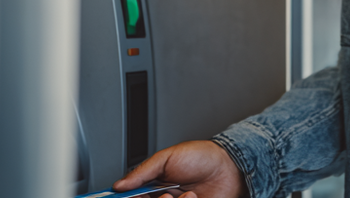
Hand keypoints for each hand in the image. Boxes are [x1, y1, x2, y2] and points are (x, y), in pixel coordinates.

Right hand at [114, 140, 248, 197]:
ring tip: (185, 195)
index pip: (131, 196)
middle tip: (163, 196)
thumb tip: (120, 184)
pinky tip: (193, 197)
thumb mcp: (167, 158)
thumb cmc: (201, 156)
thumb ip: (142, 171)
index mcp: (152, 184)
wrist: (229, 166)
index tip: (123, 197)